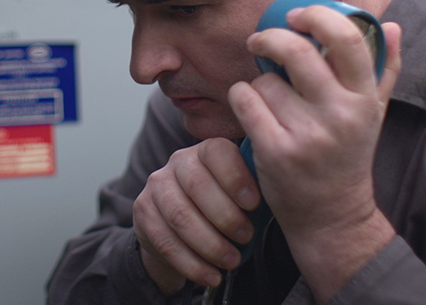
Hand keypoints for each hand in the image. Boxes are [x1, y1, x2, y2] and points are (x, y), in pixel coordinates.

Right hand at [133, 138, 260, 294]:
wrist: (183, 229)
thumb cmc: (225, 207)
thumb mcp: (242, 193)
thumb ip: (257, 186)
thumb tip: (282, 190)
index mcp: (206, 150)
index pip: (217, 153)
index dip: (236, 178)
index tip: (255, 204)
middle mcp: (177, 162)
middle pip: (197, 185)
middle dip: (226, 216)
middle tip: (247, 238)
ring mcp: (156, 186)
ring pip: (180, 216)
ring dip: (209, 244)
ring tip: (232, 261)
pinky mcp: (143, 211)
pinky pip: (165, 240)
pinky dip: (191, 263)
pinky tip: (211, 276)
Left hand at [228, 5, 401, 301]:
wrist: (332, 216)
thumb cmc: (348, 155)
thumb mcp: (374, 114)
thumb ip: (386, 69)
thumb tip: (390, 25)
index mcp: (364, 99)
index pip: (348, 39)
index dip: (317, 17)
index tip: (295, 15)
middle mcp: (339, 114)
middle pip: (295, 51)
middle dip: (269, 38)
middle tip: (258, 40)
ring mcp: (306, 134)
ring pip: (264, 80)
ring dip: (258, 84)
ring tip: (269, 102)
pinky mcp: (275, 151)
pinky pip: (244, 101)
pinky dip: (240, 98)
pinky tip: (248, 108)